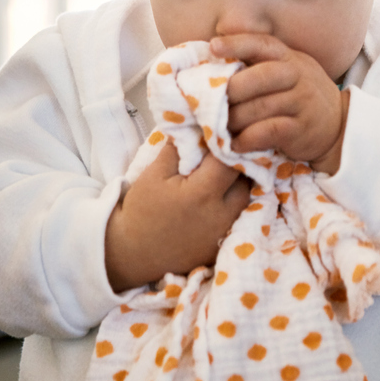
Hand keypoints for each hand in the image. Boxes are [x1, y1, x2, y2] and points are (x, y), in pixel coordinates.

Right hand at [105, 140, 250, 291]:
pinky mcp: (224, 244)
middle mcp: (222, 214)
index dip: (228, 147)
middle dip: (237, 165)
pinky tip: (221, 198)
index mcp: (203, 193)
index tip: (221, 138)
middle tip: (224, 155)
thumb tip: (198, 126)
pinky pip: (240, 217)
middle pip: (246, 179)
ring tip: (222, 176)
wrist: (132, 254)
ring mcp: (226, 232)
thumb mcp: (154, 174)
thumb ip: (179, 148)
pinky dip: (235, 205)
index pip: (231, 160)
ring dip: (238, 184)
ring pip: (247, 198)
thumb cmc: (141, 211)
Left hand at [210, 34, 348, 173]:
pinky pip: (268, 131)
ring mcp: (302, 101)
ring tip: (219, 127)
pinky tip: (236, 143)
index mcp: (288, 57)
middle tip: (210, 103)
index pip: (261, 44)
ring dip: (233, 120)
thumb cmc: (299, 95)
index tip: (213, 47)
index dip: (237, 44)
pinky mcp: (301, 128)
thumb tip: (213, 55)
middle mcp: (297, 75)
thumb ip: (259, 63)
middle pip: (258, 77)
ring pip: (259, 107)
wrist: (337, 125)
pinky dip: (247, 139)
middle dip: (230, 91)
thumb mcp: (288, 70)